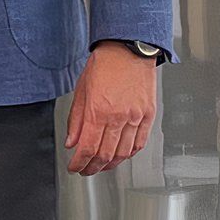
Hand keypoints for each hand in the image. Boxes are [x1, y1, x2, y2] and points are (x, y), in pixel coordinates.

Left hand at [63, 44, 156, 175]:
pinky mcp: (148, 115)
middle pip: (105, 154)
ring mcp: (136, 117)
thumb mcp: (81, 91)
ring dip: (111, 164)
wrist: (128, 49)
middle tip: (85, 170)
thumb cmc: (104, 65)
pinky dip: (130, 154)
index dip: (79, 163)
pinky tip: (121, 156)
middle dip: (93, 167)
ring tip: (101, 166)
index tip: (74, 167)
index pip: (87, 148)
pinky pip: (140, 143)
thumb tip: (71, 143)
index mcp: (98, 111)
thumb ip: (76, 120)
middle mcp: (118, 117)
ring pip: (124, 153)